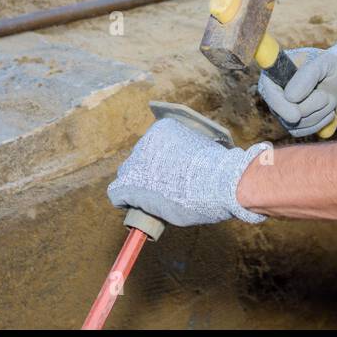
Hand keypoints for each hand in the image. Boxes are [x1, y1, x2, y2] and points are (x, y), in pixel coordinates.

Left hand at [106, 117, 272, 226]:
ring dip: (136, 187)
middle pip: (137, 159)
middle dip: (146, 173)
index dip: (158, 162)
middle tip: (161, 188)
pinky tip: (130, 207)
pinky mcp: (130, 185)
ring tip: (149, 201)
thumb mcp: (203, 151)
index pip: (152, 145)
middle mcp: (146, 141)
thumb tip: (186, 168)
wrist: (218, 182)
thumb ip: (188, 154)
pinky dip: (124, 201)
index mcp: (163, 129)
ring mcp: (136, 162)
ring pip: (126, 175)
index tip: (167, 173)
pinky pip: (118, 194)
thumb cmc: (218, 170)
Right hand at [256, 34, 336, 137]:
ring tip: (330, 99)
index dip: (279, 104)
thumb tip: (290, 97)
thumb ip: (307, 76)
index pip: (268, 90)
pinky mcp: (292, 123)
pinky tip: (327, 111)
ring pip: (295, 124)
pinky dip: (319, 123)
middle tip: (327, 96)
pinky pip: (302, 131)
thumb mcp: (324, 63)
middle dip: (311, 107)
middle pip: (284, 112)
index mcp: (276, 72)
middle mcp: (274, 92)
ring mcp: (282, 109)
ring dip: (319, 113)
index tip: (296, 115)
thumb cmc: (332, 66)